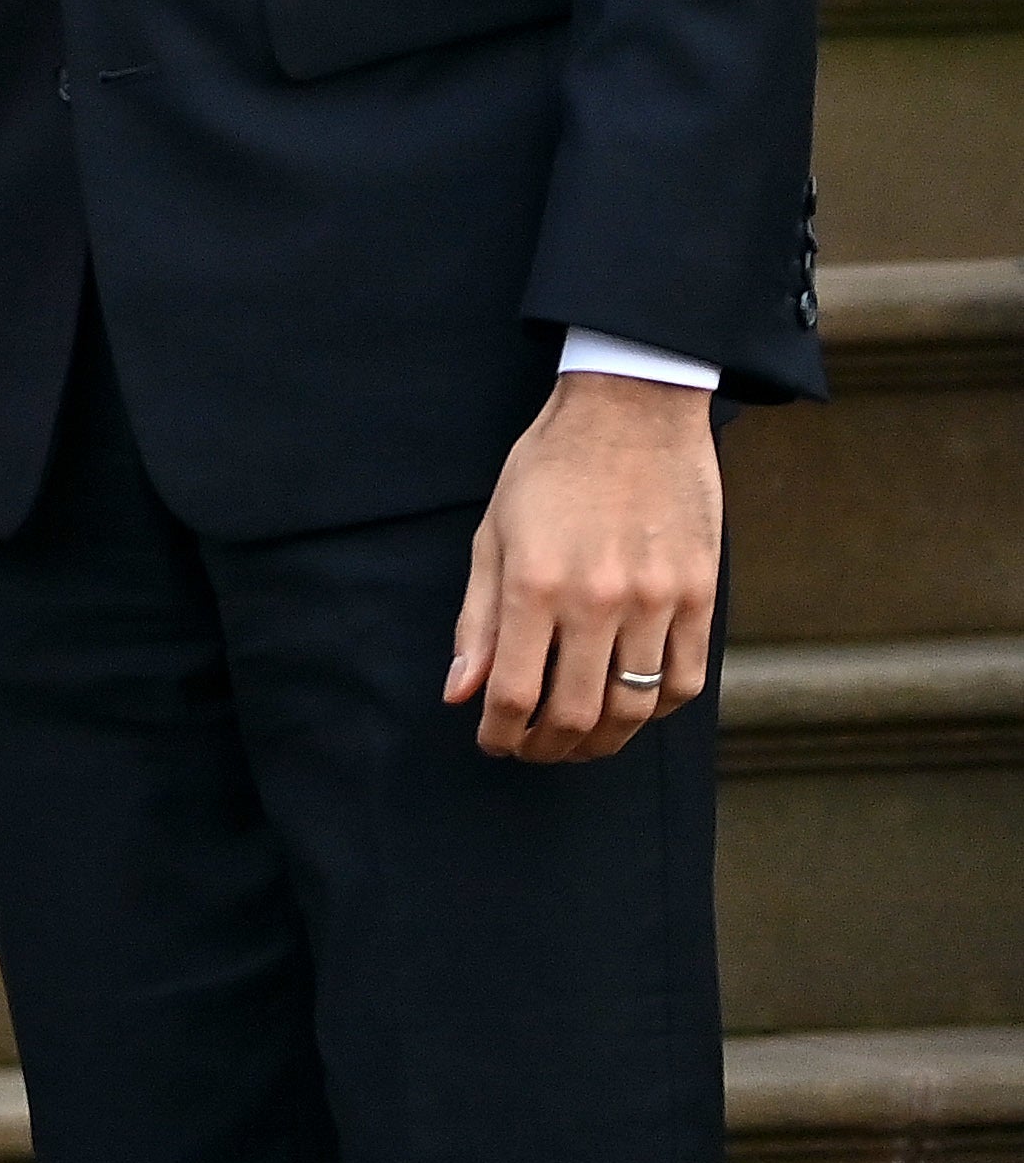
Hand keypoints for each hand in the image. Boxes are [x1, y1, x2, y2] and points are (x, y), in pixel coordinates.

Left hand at [446, 370, 721, 762]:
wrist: (631, 412)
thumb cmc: (549, 469)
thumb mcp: (493, 534)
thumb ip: (478, 619)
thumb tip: (459, 691)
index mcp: (535, 583)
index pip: (515, 693)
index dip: (501, 732)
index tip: (492, 741)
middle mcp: (598, 599)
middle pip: (577, 713)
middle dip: (547, 746)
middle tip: (532, 750)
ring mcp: (658, 600)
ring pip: (634, 707)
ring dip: (603, 740)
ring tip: (579, 741)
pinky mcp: (702, 595)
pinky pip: (686, 679)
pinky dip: (657, 709)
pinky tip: (632, 707)